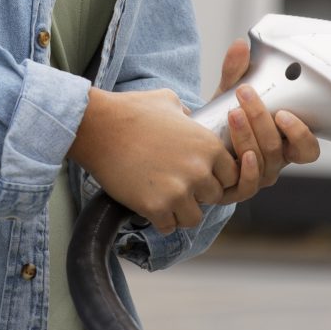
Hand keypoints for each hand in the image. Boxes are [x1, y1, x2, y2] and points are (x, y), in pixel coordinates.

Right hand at [68, 85, 238, 231]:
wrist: (98, 126)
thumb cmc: (131, 110)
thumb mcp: (169, 102)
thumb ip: (188, 115)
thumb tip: (191, 119)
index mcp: (209, 146)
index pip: (231, 176)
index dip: (214, 176)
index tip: (197, 174)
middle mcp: (199, 170)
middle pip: (214, 199)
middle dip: (198, 195)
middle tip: (177, 186)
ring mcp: (178, 191)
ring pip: (193, 218)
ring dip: (180, 212)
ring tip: (164, 200)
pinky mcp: (155, 207)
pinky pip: (168, 227)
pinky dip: (159, 220)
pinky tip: (148, 206)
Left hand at [200, 35, 319, 206]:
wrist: (193, 142)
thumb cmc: (221, 119)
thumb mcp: (229, 95)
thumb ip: (235, 72)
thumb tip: (240, 46)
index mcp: (283, 144)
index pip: (306, 149)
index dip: (301, 134)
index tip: (285, 113)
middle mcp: (273, 163)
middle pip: (279, 149)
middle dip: (263, 119)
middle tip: (245, 94)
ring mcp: (256, 178)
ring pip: (263, 162)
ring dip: (249, 136)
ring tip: (234, 113)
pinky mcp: (235, 190)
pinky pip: (247, 186)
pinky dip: (246, 170)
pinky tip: (240, 154)